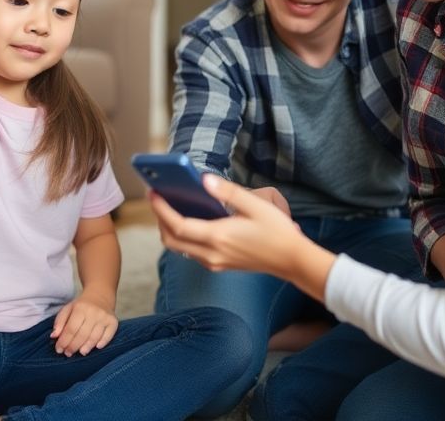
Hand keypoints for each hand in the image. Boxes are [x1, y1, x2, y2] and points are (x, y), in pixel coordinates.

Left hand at [51, 291, 117, 356]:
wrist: (100, 295)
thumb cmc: (81, 305)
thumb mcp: (67, 309)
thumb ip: (59, 322)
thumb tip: (54, 336)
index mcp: (80, 308)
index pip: (71, 329)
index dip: (64, 341)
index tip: (59, 349)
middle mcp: (94, 312)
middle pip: (82, 334)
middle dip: (73, 346)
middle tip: (68, 353)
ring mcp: (105, 317)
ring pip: (95, 337)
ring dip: (86, 347)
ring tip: (80, 352)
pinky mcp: (114, 322)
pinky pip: (108, 336)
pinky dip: (102, 343)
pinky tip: (96, 347)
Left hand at [152, 175, 320, 281]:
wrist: (291, 260)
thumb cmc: (277, 231)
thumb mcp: (256, 205)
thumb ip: (228, 192)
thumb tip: (203, 179)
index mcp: (218, 237)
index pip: (177, 225)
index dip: (161, 209)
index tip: (152, 192)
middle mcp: (212, 253)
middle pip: (171, 240)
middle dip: (159, 219)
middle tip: (157, 198)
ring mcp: (215, 262)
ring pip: (179, 248)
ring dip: (169, 229)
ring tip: (168, 206)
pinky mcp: (219, 265)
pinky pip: (191, 252)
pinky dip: (182, 237)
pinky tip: (188, 220)